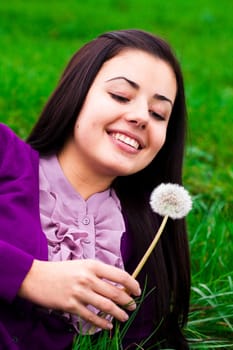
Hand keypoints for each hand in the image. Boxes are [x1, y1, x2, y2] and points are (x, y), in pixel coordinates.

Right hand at [18, 259, 140, 329]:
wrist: (36, 277)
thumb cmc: (60, 270)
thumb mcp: (82, 265)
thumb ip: (98, 273)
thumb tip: (117, 285)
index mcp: (93, 265)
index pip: (120, 275)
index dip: (132, 284)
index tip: (137, 290)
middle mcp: (88, 278)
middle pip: (116, 292)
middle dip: (128, 301)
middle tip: (133, 306)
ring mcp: (79, 292)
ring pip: (106, 306)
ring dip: (119, 313)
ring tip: (125, 317)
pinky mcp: (71, 306)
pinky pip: (91, 317)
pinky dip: (102, 323)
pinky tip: (108, 325)